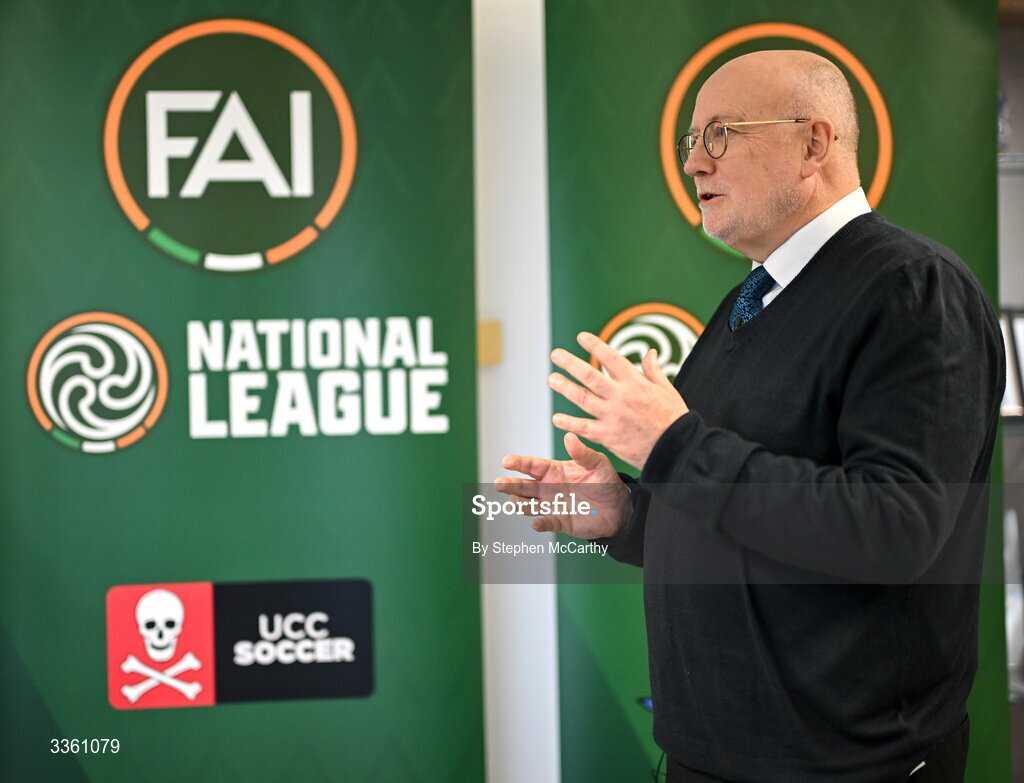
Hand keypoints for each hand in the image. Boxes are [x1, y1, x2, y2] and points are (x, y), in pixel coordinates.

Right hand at [498, 432, 631, 538]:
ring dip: (519, 504)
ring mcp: (551, 505)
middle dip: (510, 485)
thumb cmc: (605, 482)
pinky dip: (540, 524)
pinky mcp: (560, 522)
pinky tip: (536, 523)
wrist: (617, 508)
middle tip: (499, 483)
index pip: (532, 466)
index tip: (506, 461)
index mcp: (554, 471)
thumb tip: (569, 437)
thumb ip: (582, 452)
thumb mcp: (597, 463)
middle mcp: (548, 488)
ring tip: (514, 502)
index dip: (518, 463)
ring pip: (528, 505)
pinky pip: (546, 523)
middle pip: (523, 486)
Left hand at [548, 332, 688, 469]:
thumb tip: (650, 352)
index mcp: (636, 383)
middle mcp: (621, 397)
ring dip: (565, 388)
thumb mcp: (667, 390)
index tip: (581, 337)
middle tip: (555, 354)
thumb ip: (653, 370)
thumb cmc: (673, 419)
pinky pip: (584, 428)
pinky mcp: (608, 436)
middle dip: (570, 363)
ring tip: (551, 379)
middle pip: (590, 376)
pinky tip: (557, 418)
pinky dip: (569, 423)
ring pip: (583, 398)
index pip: (611, 358)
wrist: (676, 449)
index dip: (595, 346)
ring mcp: (613, 416)